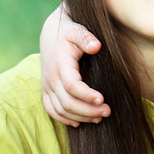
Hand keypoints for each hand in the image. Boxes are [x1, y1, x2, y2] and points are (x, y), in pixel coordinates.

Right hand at [40, 5, 108, 126]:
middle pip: (67, 102)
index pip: (71, 85)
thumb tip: (96, 46)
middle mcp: (51, 78)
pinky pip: (51, 110)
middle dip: (88, 110)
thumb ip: (86, 38)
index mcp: (61, 65)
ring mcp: (47, 86)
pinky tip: (80, 122)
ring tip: (99, 118)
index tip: (103, 99)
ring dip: (80, 117)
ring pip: (60, 110)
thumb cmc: (70, 32)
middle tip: (108, 112)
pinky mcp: (46, 91)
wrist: (51, 35)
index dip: (86, 95)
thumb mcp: (77, 30)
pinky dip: (64, 119)